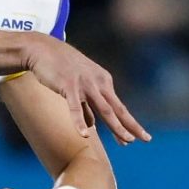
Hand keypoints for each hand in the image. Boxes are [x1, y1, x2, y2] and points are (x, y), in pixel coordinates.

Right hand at [0, 33, 152, 144]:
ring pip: (104, 109)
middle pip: (117, 109)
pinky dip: (80, 122)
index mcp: (103, 81)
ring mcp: (84, 84)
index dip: (128, 123)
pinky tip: (84, 135)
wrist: (42, 48)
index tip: (137, 137)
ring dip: (116, 126)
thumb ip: (87, 105)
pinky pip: (76, 107)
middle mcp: (98, 82)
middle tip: (146, 139)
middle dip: (132, 125)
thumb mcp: (80, 84)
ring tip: (126, 141)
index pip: (118, 106)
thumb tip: (92, 125)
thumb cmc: (61, 67)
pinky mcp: (68, 86)